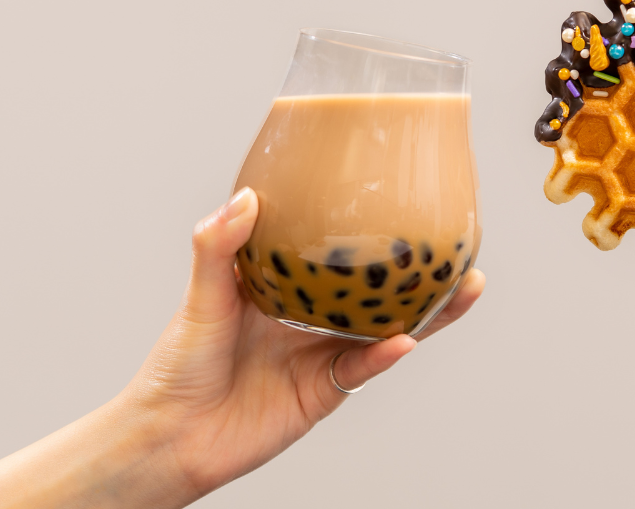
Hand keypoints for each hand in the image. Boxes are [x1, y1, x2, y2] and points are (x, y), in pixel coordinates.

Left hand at [0, 189, 484, 508]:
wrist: (169, 436)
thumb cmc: (177, 367)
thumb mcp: (200, 297)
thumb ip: (218, 247)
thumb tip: (246, 198)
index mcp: (286, 288)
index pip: (338, 253)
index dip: (372, 231)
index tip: (404, 200)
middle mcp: (312, 319)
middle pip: (379, 289)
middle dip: (422, 270)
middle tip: (462, 246)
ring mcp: (322, 355)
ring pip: (386, 327)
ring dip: (426, 310)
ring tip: (465, 286)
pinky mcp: (325, 392)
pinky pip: (362, 368)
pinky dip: (383, 354)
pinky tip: (404, 339)